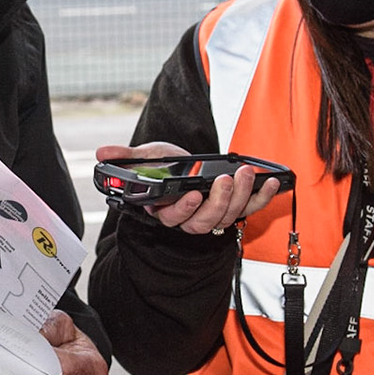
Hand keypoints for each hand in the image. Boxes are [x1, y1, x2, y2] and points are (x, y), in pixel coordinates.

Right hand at [96, 143, 283, 235]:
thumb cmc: (164, 165)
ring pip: (226, 217)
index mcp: (166, 210)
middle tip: (225, 180)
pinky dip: (263, 197)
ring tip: (244, 174)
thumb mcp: (146, 157)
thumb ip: (126, 157)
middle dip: (218, 201)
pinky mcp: (234, 208)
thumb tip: (101, 153)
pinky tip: (272, 182)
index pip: (173, 218)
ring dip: (239, 196)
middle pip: (205, 221)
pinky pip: (250, 209)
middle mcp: (190, 217)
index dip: (183, 209)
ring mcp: (213, 215)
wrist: (185, 165)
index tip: (191, 194)